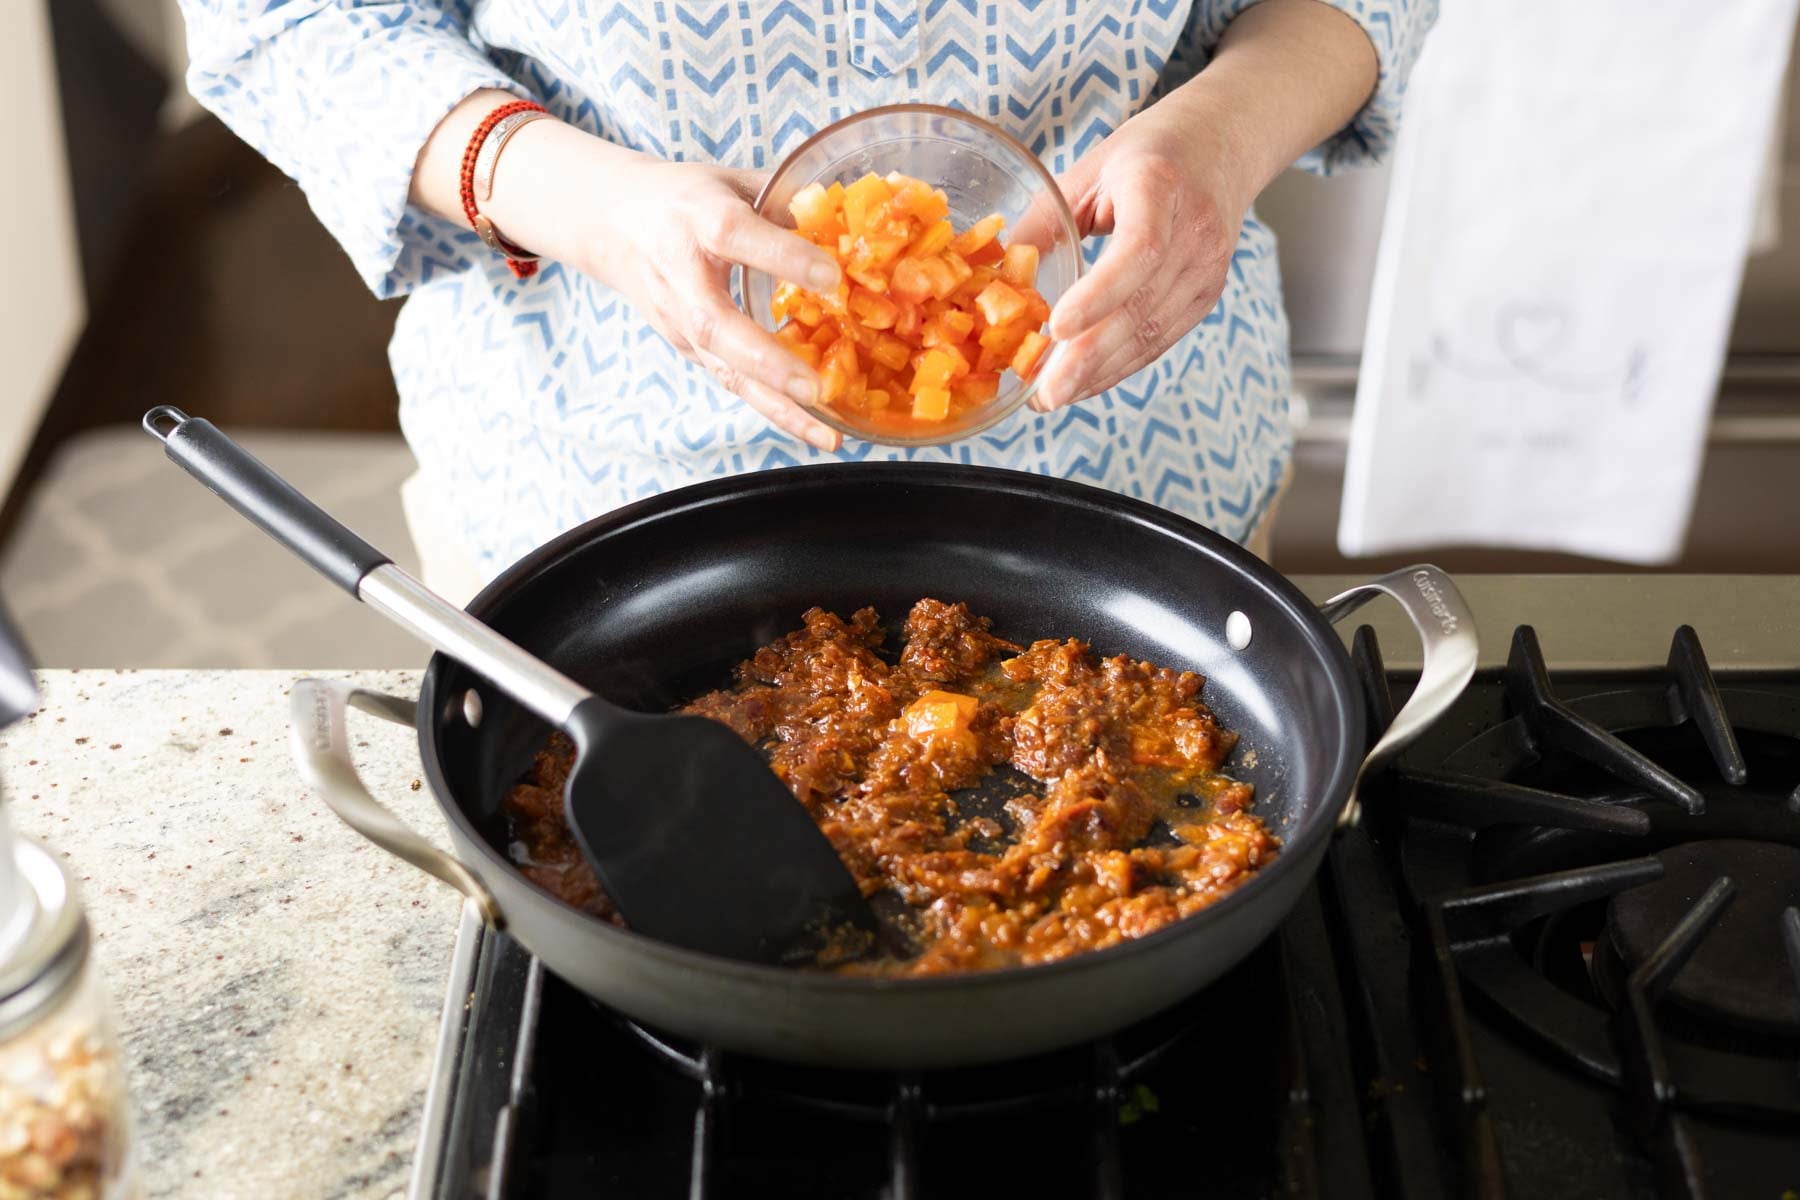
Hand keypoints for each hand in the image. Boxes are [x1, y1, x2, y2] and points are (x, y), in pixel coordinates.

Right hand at [489, 121, 844, 449]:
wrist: (612, 221)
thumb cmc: (687, 197)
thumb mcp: (733, 181)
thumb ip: (788, 199)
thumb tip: (854, 223)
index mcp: (696, 216)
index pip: (734, 236)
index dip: (780, 257)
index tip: (830, 278)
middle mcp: (681, 273)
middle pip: (715, 325)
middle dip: (767, 361)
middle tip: (815, 388)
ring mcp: (679, 318)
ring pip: (722, 367)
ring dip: (775, 405)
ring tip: (825, 433)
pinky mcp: (686, 347)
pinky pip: (731, 380)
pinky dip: (772, 408)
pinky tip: (813, 427)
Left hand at [1032, 110, 1248, 413]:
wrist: (1222, 145)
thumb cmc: (1145, 155)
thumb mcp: (1088, 170)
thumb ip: (1046, 221)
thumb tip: (999, 279)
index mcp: (1160, 186)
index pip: (1140, 250)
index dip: (1100, 293)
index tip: (1058, 328)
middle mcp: (1196, 232)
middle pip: (1143, 306)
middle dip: (1090, 357)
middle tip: (1044, 394)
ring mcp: (1208, 269)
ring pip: (1152, 334)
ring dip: (1100, 372)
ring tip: (1053, 397)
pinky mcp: (1207, 296)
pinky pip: (1161, 341)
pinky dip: (1120, 367)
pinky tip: (1085, 384)